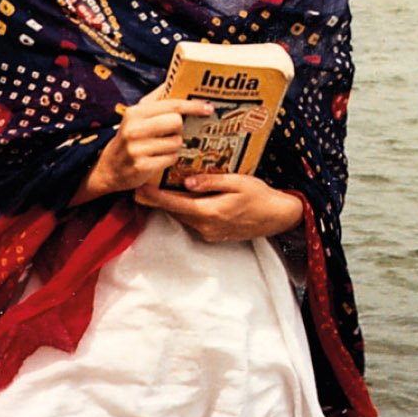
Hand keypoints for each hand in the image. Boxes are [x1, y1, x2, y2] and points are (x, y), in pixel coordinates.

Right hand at [70, 85, 213, 205]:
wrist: (109, 168)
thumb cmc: (129, 137)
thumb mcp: (136, 115)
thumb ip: (155, 99)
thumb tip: (172, 80)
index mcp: (135, 112)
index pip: (171, 105)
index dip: (192, 105)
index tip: (208, 108)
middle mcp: (134, 129)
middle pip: (177, 122)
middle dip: (179, 128)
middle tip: (171, 132)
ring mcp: (137, 148)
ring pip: (176, 142)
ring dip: (175, 146)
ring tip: (162, 147)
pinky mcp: (142, 166)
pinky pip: (171, 158)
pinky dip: (170, 158)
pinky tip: (159, 158)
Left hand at [134, 174, 303, 242]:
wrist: (278, 217)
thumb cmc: (260, 196)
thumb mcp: (238, 182)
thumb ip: (211, 182)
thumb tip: (186, 182)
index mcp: (211, 212)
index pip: (175, 204)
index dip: (155, 197)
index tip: (139, 189)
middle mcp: (207, 226)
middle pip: (176, 212)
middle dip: (158, 200)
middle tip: (142, 187)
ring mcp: (211, 233)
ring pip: (184, 217)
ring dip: (171, 205)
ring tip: (158, 190)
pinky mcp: (215, 234)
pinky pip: (194, 221)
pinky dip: (185, 210)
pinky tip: (183, 199)